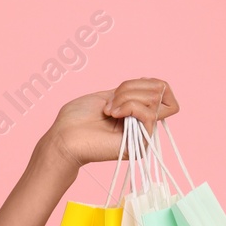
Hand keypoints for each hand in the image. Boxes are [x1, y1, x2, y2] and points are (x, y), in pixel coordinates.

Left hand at [45, 78, 179, 168]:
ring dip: (125, 98)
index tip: (122, 89)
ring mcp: (143, 132)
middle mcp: (143, 121)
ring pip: (153, 99)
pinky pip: (148, 114)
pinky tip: (112, 114)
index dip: (146, 82)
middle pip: (157, 91)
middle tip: (109, 102)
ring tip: (108, 110)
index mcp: (135, 110)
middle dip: (129, 88)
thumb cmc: (76, 118)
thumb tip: (151, 83)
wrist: (64, 138)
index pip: (161, 88)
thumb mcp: (106, 95)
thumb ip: (130, 91)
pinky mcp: (141, 142)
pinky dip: (129, 107)